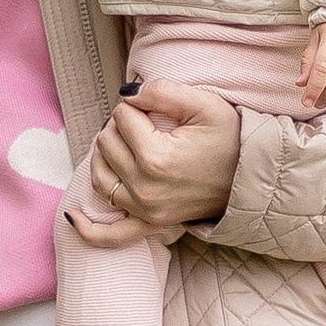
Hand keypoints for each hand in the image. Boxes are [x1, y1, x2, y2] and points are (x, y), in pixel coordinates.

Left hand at [65, 80, 242, 244]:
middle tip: (150, 125)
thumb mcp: (205, 104)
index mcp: (155, 157)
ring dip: (106, 156)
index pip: (121, 116)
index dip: (138, 106)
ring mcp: (144, 210)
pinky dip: (89, 228)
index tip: (160, 111)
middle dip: (122, 127)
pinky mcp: (149, 225)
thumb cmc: (231, 140)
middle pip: (105, 142)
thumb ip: (162, 91)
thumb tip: (127, 93)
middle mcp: (144, 188)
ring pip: (99, 175)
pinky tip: (73, 216)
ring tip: (129, 145)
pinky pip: (111, 235)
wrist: (252, 178)